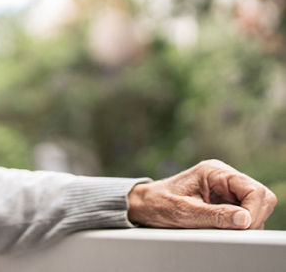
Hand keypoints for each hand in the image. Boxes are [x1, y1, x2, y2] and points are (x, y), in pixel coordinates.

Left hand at [127, 159, 276, 229]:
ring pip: (255, 208)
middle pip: (260, 197)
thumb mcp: (184, 212)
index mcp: (214, 172)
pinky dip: (239, 226)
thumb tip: (244, 219)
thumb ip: (215, 215)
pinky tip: (222, 229)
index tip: (242, 226)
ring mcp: (226, 190)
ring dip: (245, 223)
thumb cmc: (159, 203)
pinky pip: (244, 215)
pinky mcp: (225, 202)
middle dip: (253, 217)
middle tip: (235, 231)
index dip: (254, 210)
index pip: (253, 189)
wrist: (145, 205)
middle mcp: (224, 178)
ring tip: (221, 229)